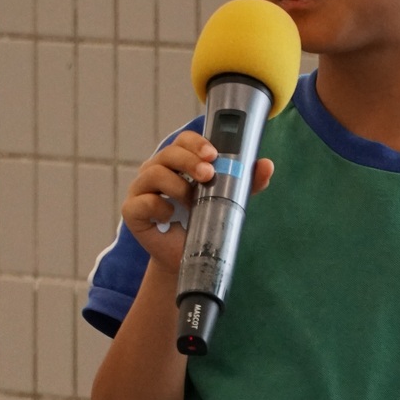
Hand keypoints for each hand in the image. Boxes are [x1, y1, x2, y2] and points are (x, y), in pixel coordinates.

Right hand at [121, 131, 273, 271]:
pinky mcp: (132, 212)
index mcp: (178, 162)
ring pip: (153, 173)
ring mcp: (141, 190)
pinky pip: (140, 202)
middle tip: (208, 175)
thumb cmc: (204, 222)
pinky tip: (170, 216)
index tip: (213, 155)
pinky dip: (157, 206)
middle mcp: (156, 171)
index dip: (196, 143)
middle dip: (190, 161)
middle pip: (168, 153)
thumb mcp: (228, 200)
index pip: (183, 141)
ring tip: (190, 202)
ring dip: (176, 186)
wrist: (187, 257)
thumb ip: (246, 182)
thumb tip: (267, 165)